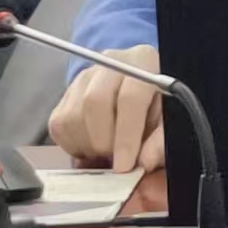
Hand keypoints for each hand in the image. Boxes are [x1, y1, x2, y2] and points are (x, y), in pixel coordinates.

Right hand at [48, 44, 164, 172]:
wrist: (140, 92)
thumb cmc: (157, 104)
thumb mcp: (168, 120)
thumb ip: (161, 140)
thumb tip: (146, 161)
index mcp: (143, 61)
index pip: (130, 97)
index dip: (126, 136)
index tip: (125, 166)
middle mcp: (111, 63)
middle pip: (95, 102)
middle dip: (104, 141)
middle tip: (114, 160)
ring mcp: (85, 76)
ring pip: (73, 116)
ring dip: (88, 145)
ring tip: (107, 152)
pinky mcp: (66, 93)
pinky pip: (59, 124)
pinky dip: (73, 144)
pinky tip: (92, 145)